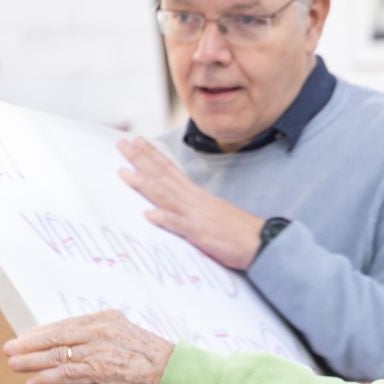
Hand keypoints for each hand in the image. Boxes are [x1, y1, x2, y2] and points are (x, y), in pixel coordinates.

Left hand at [4, 311, 175, 383]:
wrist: (172, 371)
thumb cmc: (149, 358)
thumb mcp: (123, 338)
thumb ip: (99, 340)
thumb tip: (74, 351)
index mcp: (104, 319)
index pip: (65, 324)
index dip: (42, 333)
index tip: (26, 339)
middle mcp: (98, 330)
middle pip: (56, 336)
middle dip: (30, 343)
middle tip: (9, 349)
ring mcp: (97, 349)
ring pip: (56, 354)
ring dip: (31, 360)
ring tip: (13, 365)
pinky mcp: (99, 369)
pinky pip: (66, 373)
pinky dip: (46, 378)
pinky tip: (32, 383)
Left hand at [118, 136, 264, 269]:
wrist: (262, 242)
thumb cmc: (238, 231)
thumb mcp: (213, 212)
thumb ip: (193, 206)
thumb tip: (174, 204)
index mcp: (197, 195)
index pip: (170, 170)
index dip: (152, 155)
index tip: (136, 141)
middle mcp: (194, 200)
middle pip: (163, 176)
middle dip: (141, 160)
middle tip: (121, 144)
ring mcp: (197, 216)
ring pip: (167, 196)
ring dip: (146, 185)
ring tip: (125, 174)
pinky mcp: (201, 234)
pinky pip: (181, 226)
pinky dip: (165, 219)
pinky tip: (149, 215)